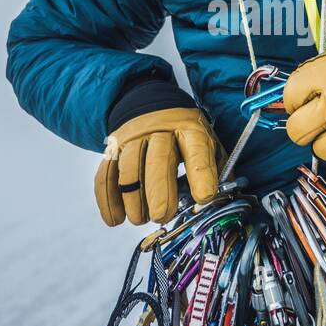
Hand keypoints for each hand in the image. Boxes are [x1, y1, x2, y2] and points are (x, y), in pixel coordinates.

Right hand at [94, 106, 224, 224]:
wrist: (152, 105)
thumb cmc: (184, 133)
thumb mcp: (206, 141)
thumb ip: (214, 168)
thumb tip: (219, 200)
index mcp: (189, 128)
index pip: (196, 150)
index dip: (201, 175)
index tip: (203, 198)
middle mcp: (160, 130)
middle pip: (158, 161)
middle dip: (160, 194)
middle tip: (163, 216)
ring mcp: (133, 138)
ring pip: (129, 169)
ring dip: (133, 200)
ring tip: (141, 219)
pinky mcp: (113, 148)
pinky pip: (106, 175)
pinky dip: (108, 201)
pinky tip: (116, 219)